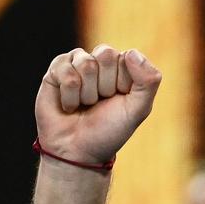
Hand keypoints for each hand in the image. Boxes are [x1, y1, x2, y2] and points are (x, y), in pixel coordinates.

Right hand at [35, 45, 161, 164]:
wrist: (78, 150)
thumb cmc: (110, 130)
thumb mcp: (138, 110)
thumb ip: (148, 81)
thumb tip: (131, 52)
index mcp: (125, 68)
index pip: (127, 58)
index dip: (123, 83)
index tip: (119, 100)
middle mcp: (101, 62)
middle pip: (105, 55)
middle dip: (105, 86)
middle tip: (100, 103)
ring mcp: (77, 64)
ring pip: (85, 63)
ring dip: (87, 93)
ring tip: (85, 105)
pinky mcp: (56, 70)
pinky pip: (65, 71)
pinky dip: (69, 95)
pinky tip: (69, 106)